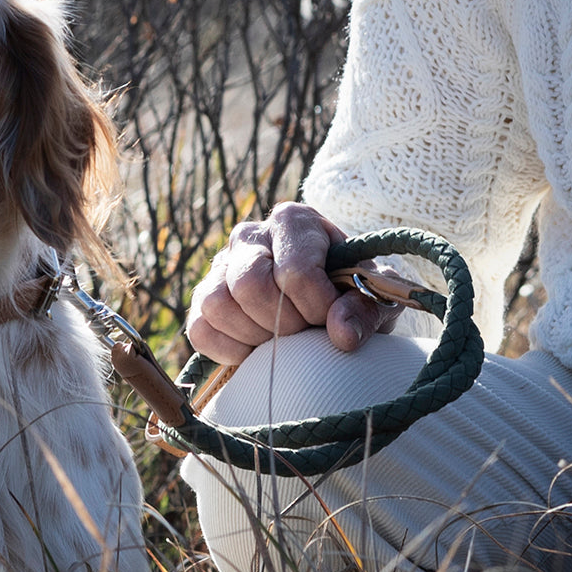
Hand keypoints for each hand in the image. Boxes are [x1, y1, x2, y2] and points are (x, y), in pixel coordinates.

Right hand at [186, 202, 400, 363]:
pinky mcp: (202, 299)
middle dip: (283, 322)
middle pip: (250, 283)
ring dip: (254, 336)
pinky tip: (256, 350)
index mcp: (293, 221)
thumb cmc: (349, 293)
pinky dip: (229, 349)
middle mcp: (249, 235)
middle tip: (305, 332)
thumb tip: (341, 334)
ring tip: (282, 340)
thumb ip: (364, 311)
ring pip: (217, 304)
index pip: (295, 271)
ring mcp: (220, 266)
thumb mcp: (370, 297)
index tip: (332, 320)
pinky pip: (200, 329)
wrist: (324, 303)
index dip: (316, 307)